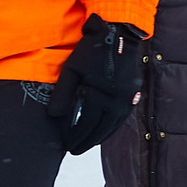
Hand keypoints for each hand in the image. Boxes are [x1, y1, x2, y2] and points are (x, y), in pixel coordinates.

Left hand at [51, 15, 145, 152]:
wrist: (119, 36)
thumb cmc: (91, 52)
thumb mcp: (72, 70)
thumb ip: (63, 94)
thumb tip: (53, 115)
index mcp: (99, 95)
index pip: (85, 123)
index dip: (75, 136)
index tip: (66, 145)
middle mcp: (116, 102)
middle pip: (99, 129)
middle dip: (86, 141)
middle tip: (75, 150)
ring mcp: (126, 100)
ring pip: (112, 126)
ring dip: (99, 137)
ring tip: (87, 144)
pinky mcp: (132, 96)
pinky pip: (120, 118)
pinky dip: (110, 127)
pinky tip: (103, 131)